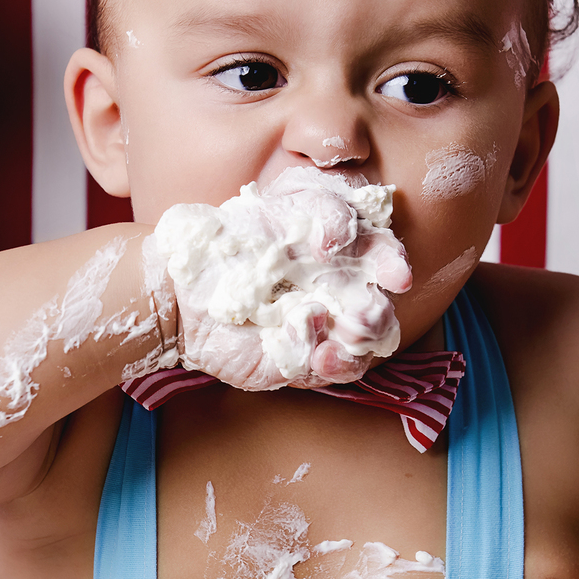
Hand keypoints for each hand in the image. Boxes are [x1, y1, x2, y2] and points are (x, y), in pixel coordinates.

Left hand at [156, 167, 411, 390]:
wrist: (183, 288)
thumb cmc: (232, 241)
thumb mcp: (278, 209)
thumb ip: (321, 212)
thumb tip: (339, 241)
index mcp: (339, 252)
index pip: (380, 255)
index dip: (393, 263)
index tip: (395, 274)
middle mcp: (338, 291)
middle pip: (380, 306)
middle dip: (378, 313)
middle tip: (364, 313)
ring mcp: (322, 329)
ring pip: (365, 344)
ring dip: (360, 341)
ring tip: (342, 332)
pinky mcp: (301, 361)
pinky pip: (330, 369)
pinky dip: (328, 361)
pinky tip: (314, 352)